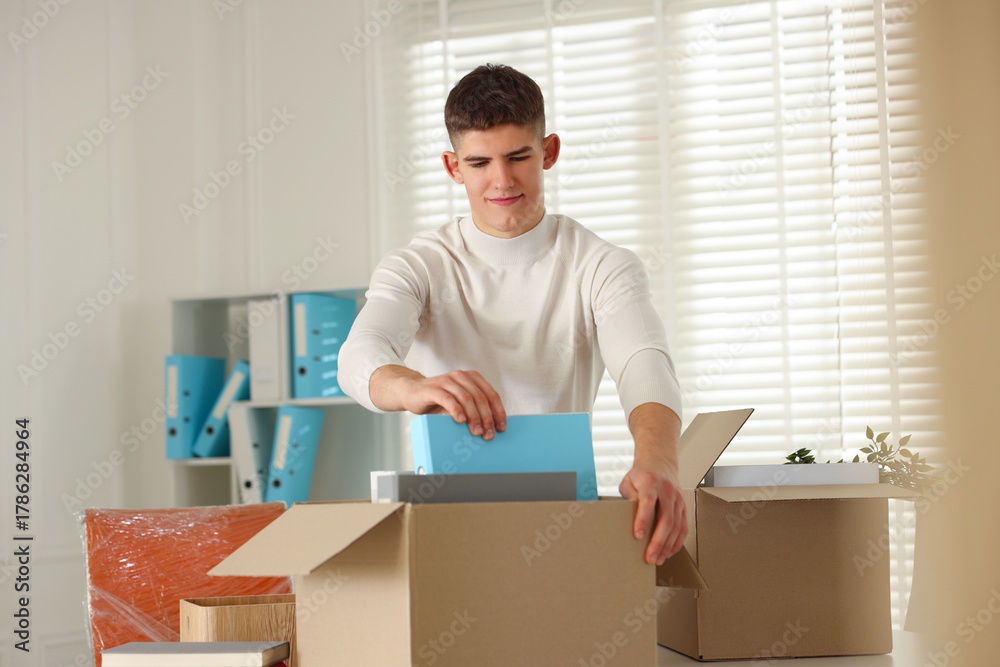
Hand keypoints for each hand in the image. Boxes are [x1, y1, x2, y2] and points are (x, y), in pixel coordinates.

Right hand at [371, 365, 506, 438]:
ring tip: (476, 432)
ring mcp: (446, 381)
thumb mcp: (458, 403)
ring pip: (466, 398)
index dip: (498, 412)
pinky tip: (461, 421)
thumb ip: (472, 410)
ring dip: (474, 417)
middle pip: (480, 398)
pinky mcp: (433, 388)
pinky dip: (456, 410)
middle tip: (488, 434)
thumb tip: (490, 429)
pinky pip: (448, 398)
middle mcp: (460, 376)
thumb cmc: (437, 400)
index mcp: (471, 378)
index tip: (502, 427)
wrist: (411, 392)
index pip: (491, 394)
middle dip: (487, 418)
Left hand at [619, 459, 687, 565]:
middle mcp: (667, 491)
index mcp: (651, 482)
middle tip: (650, 557)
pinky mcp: (683, 506)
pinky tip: (669, 552)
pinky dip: (677, 542)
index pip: (647, 502)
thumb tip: (629, 517)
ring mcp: (678, 499)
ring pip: (676, 526)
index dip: (642, 520)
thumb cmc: (641, 474)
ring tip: (659, 559)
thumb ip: (628, 497)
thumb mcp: (628, 480)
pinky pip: (683, 527)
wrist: (660, 462)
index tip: (637, 536)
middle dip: (658, 541)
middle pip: (665, 519)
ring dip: (668, 545)